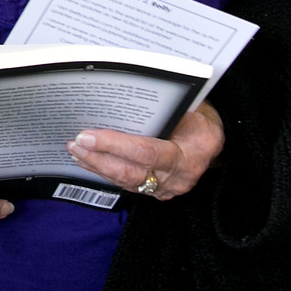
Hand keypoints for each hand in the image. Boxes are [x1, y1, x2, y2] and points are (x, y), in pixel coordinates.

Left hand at [66, 102, 223, 199]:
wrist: (215, 143)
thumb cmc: (202, 120)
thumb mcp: (194, 109)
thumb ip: (166, 108)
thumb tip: (125, 99)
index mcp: (191, 153)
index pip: (147, 152)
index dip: (115, 145)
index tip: (89, 136)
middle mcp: (179, 177)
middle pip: (131, 172)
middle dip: (99, 158)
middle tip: (76, 143)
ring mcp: (167, 188)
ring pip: (126, 181)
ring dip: (98, 166)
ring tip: (76, 150)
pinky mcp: (157, 192)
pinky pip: (128, 184)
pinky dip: (106, 172)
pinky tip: (89, 162)